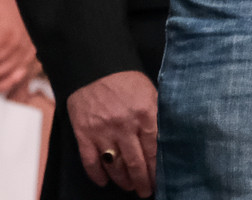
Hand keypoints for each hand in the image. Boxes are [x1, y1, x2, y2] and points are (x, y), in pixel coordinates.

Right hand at [70, 70, 159, 194]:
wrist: (94, 65)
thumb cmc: (126, 79)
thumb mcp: (150, 92)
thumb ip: (157, 115)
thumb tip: (168, 139)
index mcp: (145, 113)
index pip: (155, 150)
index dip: (157, 169)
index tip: (160, 180)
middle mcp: (125, 125)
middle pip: (136, 163)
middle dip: (143, 181)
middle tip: (146, 191)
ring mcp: (103, 131)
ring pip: (115, 166)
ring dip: (123, 180)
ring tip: (129, 186)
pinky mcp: (84, 133)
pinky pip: (91, 161)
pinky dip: (97, 175)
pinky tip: (104, 181)